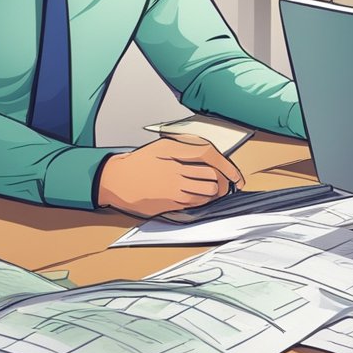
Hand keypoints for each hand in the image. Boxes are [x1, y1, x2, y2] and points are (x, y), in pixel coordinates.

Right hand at [97, 133, 244, 216]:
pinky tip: (198, 197)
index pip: (209, 156)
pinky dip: (202, 200)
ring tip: (212, 190)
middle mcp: (176, 171)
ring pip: (206, 192)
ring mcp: (173, 189)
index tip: (236, 176)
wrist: (116, 180)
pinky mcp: (170, 204)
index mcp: (174, 152)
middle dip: (221, 180)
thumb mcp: (161, 148)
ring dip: (213, 192)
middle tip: (223, 183)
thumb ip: (185, 149)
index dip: (227, 167)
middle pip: (211, 176)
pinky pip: (195, 204)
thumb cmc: (139, 162)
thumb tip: (209, 156)